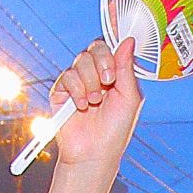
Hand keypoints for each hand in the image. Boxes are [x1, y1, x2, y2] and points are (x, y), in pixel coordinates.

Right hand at [49, 38, 142, 171]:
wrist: (95, 151)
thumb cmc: (116, 129)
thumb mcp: (130, 97)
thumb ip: (127, 68)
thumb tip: (128, 41)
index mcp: (114, 74)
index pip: (111, 48)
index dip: (111, 52)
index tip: (115, 68)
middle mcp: (96, 75)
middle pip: (95, 48)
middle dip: (102, 63)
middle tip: (107, 82)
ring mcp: (78, 81)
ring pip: (81, 61)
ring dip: (90, 82)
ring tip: (94, 102)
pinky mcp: (62, 90)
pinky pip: (67, 76)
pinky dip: (76, 90)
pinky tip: (82, 106)